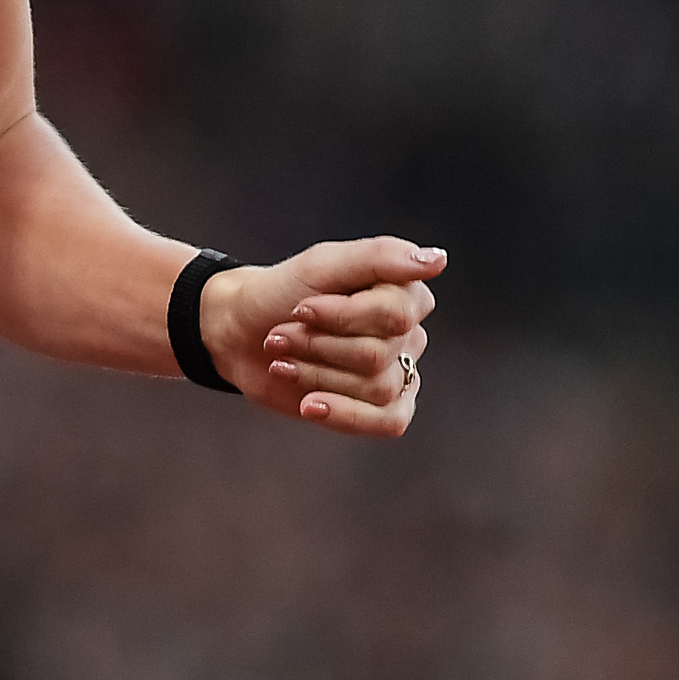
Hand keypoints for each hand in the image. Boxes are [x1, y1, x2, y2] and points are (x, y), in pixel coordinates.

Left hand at [200, 238, 440, 438]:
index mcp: (404, 293)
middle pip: (377, 354)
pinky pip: (388, 422)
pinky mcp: (382, 409)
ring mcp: (398, 373)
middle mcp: (408, 333)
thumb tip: (436, 261)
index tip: (300, 308)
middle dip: (318, 345)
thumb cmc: (282, 293)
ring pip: (376, 388)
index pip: (394, 313)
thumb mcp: (323, 264)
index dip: (340, 315)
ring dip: (316, 374)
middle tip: (283, 333)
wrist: (242, 333)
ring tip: (284, 359)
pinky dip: (345, 414)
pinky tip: (310, 404)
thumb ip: (381, 257)